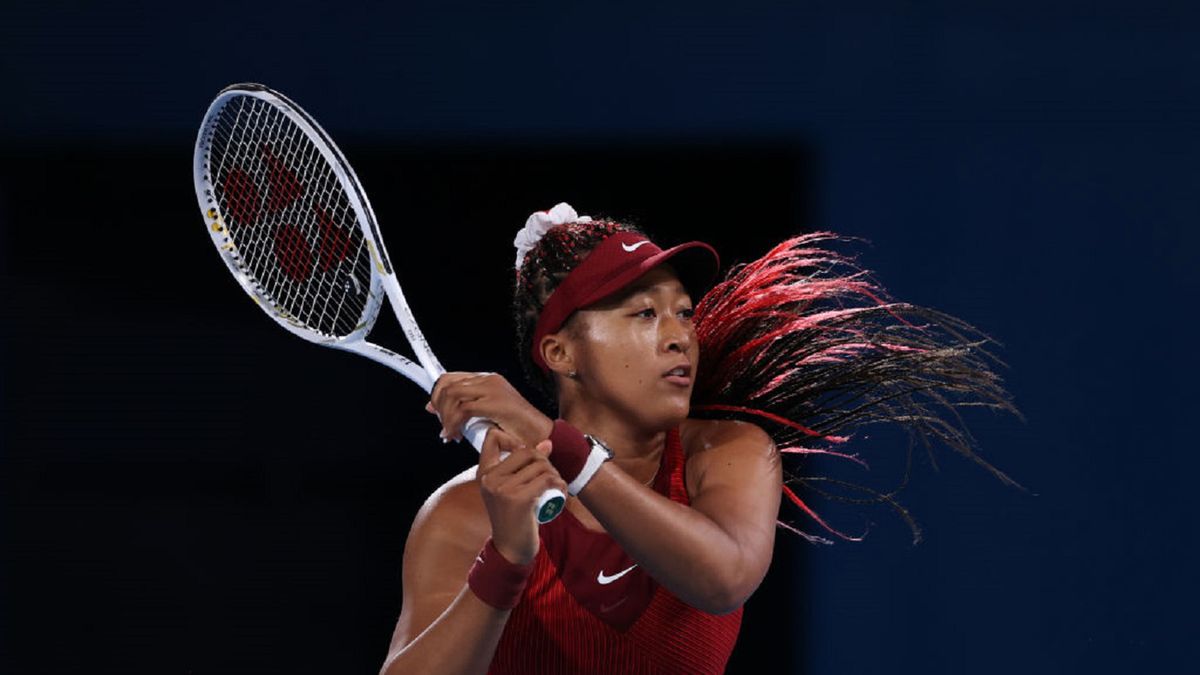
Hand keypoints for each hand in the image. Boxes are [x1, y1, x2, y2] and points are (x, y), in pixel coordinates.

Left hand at [427, 372, 553, 446]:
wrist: (540, 435)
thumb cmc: (516, 430)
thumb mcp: (485, 416)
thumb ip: (464, 410)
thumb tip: (434, 409)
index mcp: (488, 380)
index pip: (453, 378)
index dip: (437, 392)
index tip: (432, 408)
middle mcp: (489, 380)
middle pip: (449, 384)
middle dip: (439, 406)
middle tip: (443, 426)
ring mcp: (493, 389)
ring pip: (453, 395)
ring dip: (446, 417)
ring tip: (451, 433)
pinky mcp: (495, 402)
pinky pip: (463, 409)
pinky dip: (454, 424)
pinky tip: (456, 435)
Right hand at [477, 428, 564, 564]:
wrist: (511, 547)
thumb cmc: (514, 516)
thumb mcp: (511, 488)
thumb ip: (524, 466)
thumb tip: (547, 443)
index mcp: (483, 473)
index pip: (492, 437)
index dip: (512, 438)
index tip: (526, 455)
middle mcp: (490, 478)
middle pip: (525, 450)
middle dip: (543, 460)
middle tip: (549, 476)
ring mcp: (503, 489)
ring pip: (540, 465)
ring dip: (554, 474)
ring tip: (556, 485)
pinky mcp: (519, 499)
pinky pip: (547, 479)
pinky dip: (559, 483)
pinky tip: (561, 491)